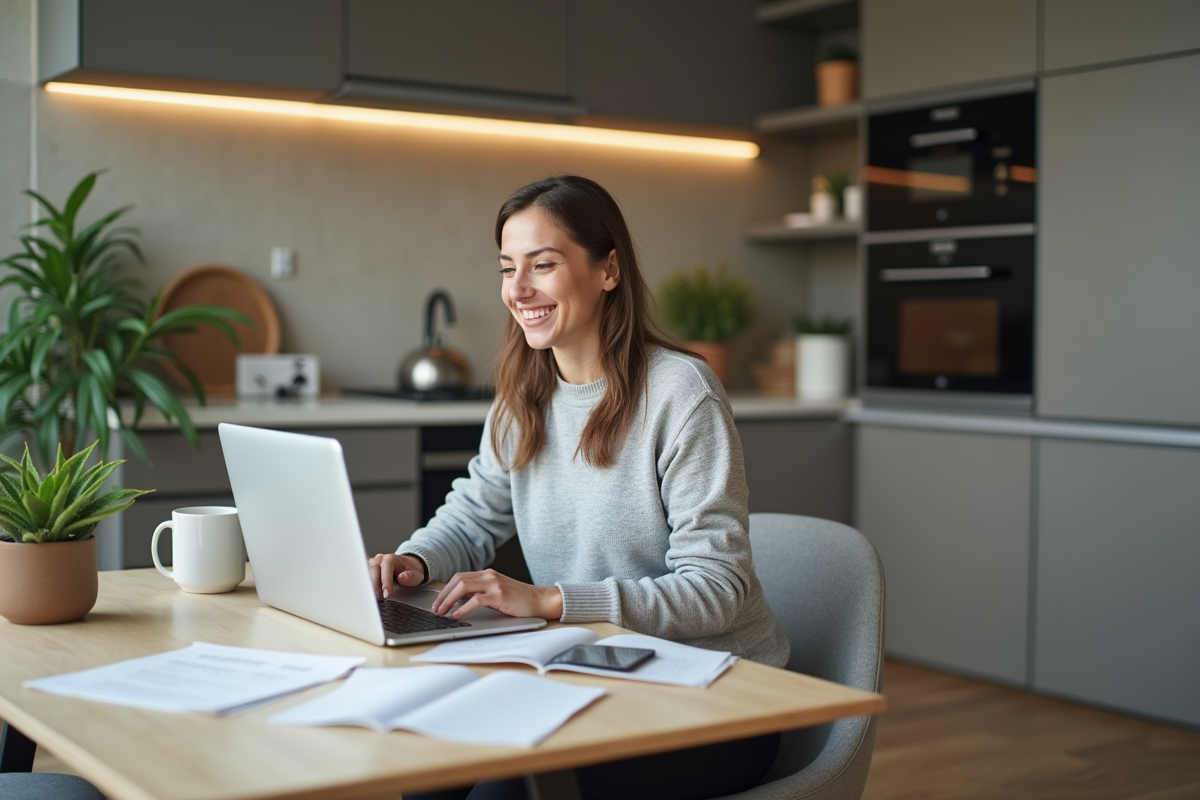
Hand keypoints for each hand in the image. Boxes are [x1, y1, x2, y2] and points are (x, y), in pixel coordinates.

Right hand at [369, 553, 425, 598]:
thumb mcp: (416, 575)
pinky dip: (366, 586)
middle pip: (373, 570)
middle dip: (375, 586)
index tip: (387, 594)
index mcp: (391, 559)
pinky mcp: (368, 570)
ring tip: (374, 598)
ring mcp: (372, 564)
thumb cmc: (410, 570)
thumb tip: (402, 578)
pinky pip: (364, 577)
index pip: (386, 569)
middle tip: (380, 598)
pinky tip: (368, 594)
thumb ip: (410, 577)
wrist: (407, 566)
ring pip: (366, 573)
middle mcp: (380, 560)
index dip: (386, 583)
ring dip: (369, 586)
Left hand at [432, 569, 562, 620]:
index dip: (445, 589)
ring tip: (442, 612)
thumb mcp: (497, 593)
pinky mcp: (500, 595)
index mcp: (487, 574)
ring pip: (463, 587)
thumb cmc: (519, 599)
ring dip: (448, 600)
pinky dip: (463, 608)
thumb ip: (481, 593)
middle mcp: (489, 576)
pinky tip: (457, 615)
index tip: (438, 602)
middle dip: (443, 595)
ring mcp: (494, 584)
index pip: (459, 577)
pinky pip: (476, 600)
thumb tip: (459, 602)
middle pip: (458, 580)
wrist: (540, 600)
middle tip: (436, 609)